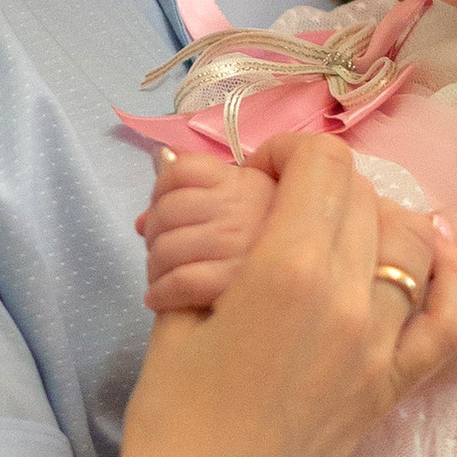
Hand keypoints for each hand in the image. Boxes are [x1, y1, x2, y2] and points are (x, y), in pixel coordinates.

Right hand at [112, 137, 456, 456]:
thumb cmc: (171, 421)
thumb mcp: (170, 318)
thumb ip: (190, 239)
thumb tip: (175, 162)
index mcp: (286, 270)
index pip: (321, 166)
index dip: (290, 151)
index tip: (259, 172)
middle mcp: (347, 298)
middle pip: (363, 197)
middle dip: (324, 181)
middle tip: (286, 201)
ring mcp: (380, 346)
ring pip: (411, 243)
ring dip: (379, 216)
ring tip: (342, 227)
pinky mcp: (394, 387)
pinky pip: (450, 320)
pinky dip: (454, 275)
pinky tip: (440, 248)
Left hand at [138, 151, 273, 313]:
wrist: (303, 288)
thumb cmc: (274, 243)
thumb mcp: (251, 195)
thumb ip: (208, 175)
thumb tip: (160, 160)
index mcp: (244, 183)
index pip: (180, 171)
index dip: (160, 189)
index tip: (161, 207)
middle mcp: (241, 209)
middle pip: (167, 210)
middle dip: (153, 231)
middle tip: (159, 247)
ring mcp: (236, 246)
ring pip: (165, 248)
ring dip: (154, 265)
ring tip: (159, 274)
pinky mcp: (229, 283)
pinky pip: (179, 281)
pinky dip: (161, 291)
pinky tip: (159, 296)